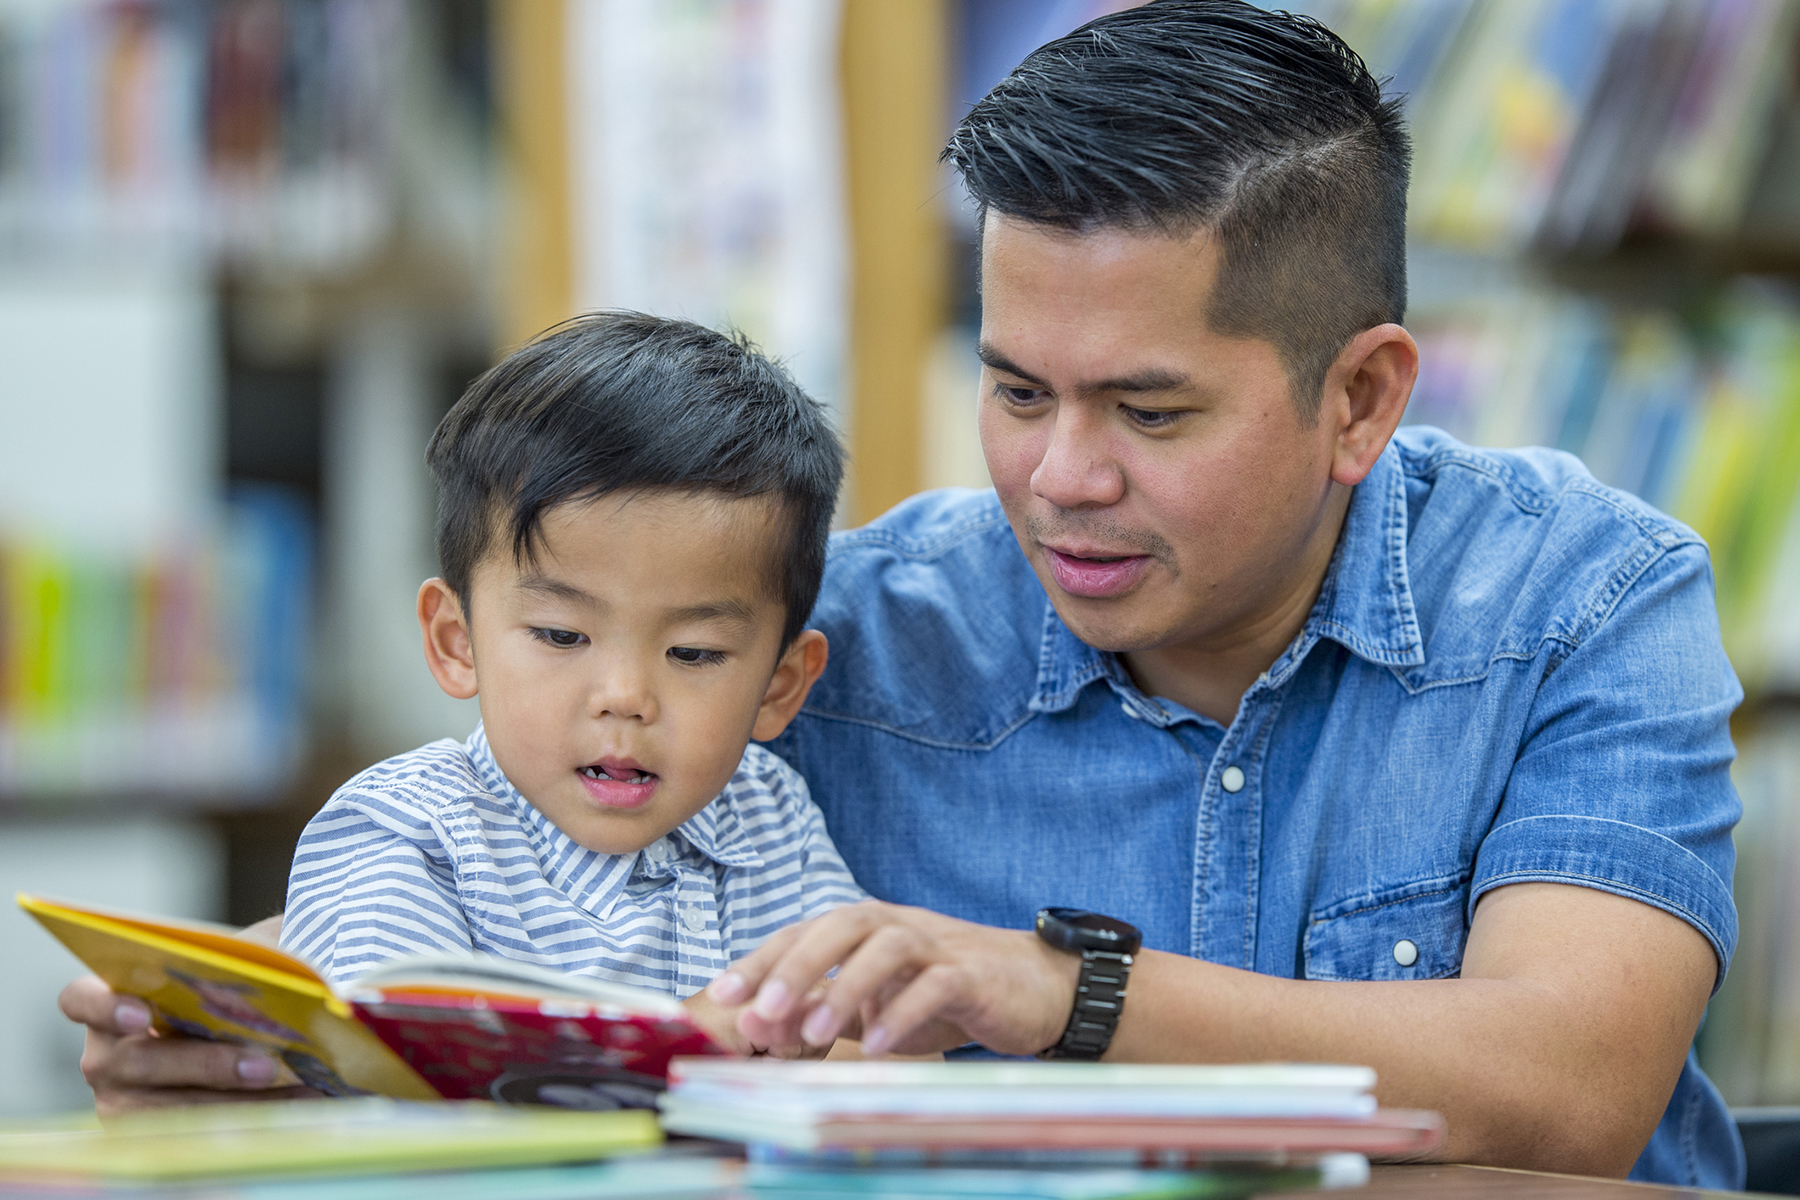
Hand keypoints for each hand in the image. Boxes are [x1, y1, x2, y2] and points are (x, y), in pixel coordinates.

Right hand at [58, 976, 319, 1117]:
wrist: (250, 1028)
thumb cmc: (234, 985)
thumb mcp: (243, 959)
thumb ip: (252, 953)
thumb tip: (285, 963)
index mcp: (113, 1002)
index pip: (80, 1000)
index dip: (103, 1007)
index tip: (142, 1014)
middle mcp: (106, 1056)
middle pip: (137, 1063)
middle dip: (204, 1065)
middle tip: (264, 1064)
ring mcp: (124, 1101)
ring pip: (169, 1109)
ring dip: (235, 1102)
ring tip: (297, 1090)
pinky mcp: (154, 1134)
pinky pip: (197, 1135)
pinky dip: (251, 1119)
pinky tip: (299, 1105)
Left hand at [707, 900, 1079, 1056]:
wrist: (1033, 988)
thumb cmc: (944, 994)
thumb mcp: (876, 1005)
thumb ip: (822, 1011)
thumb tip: (758, 1029)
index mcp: (866, 928)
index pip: (804, 932)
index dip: (761, 960)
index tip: (721, 994)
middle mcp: (896, 925)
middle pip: (839, 926)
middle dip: (795, 966)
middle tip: (762, 1010)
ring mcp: (935, 944)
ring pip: (884, 947)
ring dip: (844, 987)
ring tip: (815, 1033)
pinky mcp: (971, 973)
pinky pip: (934, 984)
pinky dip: (903, 1012)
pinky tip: (879, 1045)